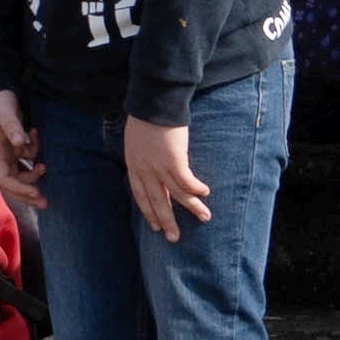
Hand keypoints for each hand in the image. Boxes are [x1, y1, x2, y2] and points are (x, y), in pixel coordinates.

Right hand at [0, 88, 44, 210]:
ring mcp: (8, 153)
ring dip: (33, 176)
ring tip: (45, 167)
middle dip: (28, 194)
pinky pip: (26, 158)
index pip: (5, 179)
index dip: (20, 188)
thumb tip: (20, 142)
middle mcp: (0, 157)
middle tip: (46, 202)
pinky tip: (35, 134)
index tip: (36, 191)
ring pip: (21, 174)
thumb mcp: (5, 113)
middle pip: (13, 183)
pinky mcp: (15, 147)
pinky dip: (34, 152)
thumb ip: (12, 127)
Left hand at [124, 114, 212, 240]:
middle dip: (166, 220)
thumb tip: (152, 161)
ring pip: (176, 194)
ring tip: (205, 218)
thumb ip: (143, 153)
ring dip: (192, 208)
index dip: (148, 211)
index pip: (140, 194)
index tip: (155, 225)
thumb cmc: (146, 114)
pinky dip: (196, 188)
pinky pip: (187, 181)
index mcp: (134, 164)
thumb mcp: (136, 137)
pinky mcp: (174, 160)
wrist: (153, 102)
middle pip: (156, 201)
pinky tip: (205, 193)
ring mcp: (159, 166)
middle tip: (173, 238)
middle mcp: (145, 169)